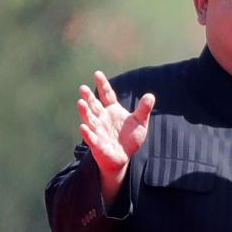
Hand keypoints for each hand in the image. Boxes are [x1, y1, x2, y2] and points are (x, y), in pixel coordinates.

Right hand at [77, 71, 154, 203]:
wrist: (123, 157)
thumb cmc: (129, 139)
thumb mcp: (140, 123)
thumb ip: (144, 109)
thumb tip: (150, 96)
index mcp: (112, 110)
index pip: (106, 95)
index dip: (102, 84)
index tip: (97, 73)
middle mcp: (102, 118)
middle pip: (94, 106)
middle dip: (89, 97)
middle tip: (83, 88)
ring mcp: (98, 131)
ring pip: (90, 120)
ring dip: (85, 112)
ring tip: (80, 103)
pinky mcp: (97, 145)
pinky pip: (91, 138)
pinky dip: (87, 133)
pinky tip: (83, 127)